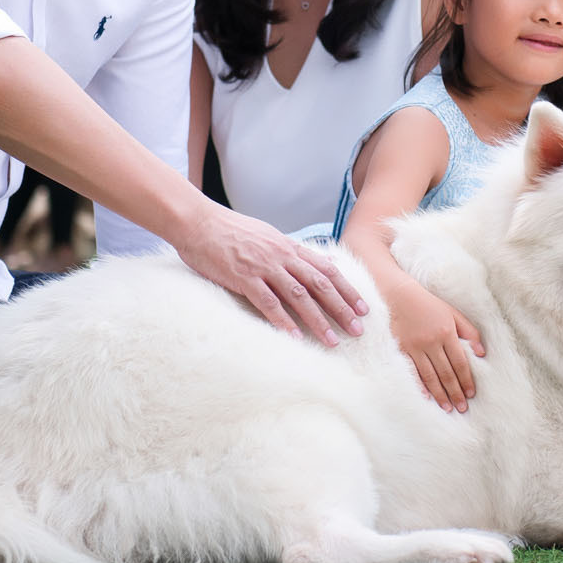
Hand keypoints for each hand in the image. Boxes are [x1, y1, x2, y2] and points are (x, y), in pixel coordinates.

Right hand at [177, 205, 366, 344]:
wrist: (198, 221)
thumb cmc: (230, 230)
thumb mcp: (268, 235)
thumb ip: (294, 251)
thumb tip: (322, 260)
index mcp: (289, 246)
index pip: (327, 270)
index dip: (348, 290)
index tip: (364, 308)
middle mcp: (282, 256)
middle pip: (320, 284)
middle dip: (342, 308)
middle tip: (358, 330)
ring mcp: (263, 266)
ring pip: (299, 296)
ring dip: (318, 320)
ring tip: (332, 340)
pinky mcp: (243, 277)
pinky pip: (267, 302)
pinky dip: (282, 321)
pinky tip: (293, 337)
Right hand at [388, 280, 483, 412]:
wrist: (398, 296)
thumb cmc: (428, 305)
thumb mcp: (452, 313)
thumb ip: (469, 332)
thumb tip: (481, 353)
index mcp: (447, 332)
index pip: (460, 362)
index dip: (466, 380)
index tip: (471, 394)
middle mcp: (432, 341)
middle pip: (446, 373)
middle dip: (455, 392)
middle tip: (462, 408)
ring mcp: (415, 347)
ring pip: (430, 376)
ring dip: (440, 394)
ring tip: (447, 408)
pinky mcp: (402, 350)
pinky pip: (413, 372)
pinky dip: (420, 386)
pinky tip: (427, 397)